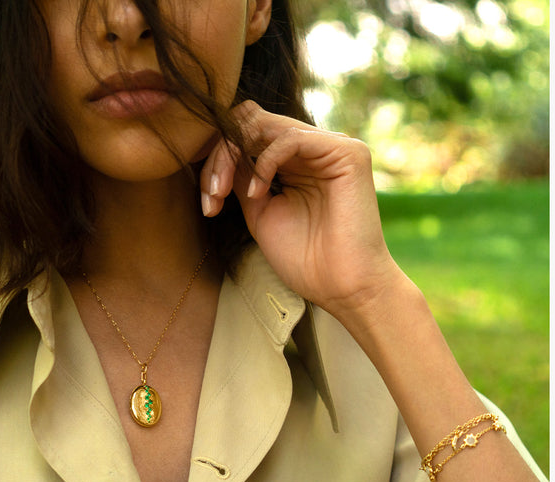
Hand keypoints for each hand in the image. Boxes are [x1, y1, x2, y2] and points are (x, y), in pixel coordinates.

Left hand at [197, 101, 406, 314]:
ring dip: (232, 157)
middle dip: (220, 156)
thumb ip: (243, 178)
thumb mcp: (260, 212)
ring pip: (264, 125)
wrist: (343, 287)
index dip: (219, 159)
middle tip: (211, 194)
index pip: (248, 135)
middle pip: (251, 122)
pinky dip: (263, 162)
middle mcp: (314, 149)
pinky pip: (290, 138)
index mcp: (297, 162)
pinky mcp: (347, 152)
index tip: (207, 201)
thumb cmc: (306, 259)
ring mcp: (331, 147)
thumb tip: (218, 150)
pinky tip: (258, 192)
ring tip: (223, 193)